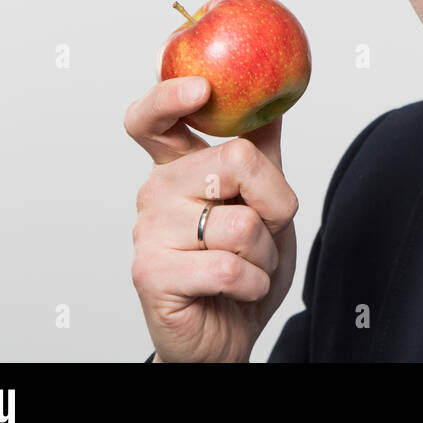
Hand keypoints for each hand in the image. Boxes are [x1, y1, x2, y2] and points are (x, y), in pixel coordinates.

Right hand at [126, 76, 298, 362]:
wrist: (229, 333)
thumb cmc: (244, 264)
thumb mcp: (262, 200)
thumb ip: (261, 149)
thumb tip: (274, 93)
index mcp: (177, 167)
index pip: (151, 118)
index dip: (169, 97)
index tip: (200, 89)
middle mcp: (155, 192)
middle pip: (233, 160)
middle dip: (273, 201)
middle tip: (264, 226)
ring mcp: (148, 232)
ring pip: (240, 222)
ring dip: (265, 253)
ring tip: (248, 266)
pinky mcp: (151, 274)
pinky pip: (230, 265)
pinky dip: (254, 282)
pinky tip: (240, 289)